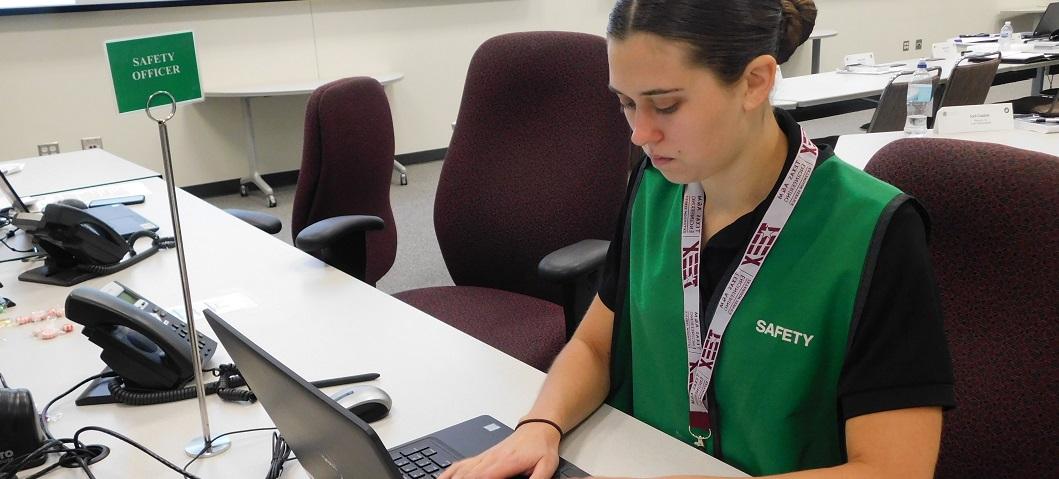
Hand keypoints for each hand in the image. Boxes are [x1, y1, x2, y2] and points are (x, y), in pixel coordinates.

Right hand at [438, 422, 561, 478]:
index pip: (481, 478)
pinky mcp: (483, 456)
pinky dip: (450, 471)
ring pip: (461, 470)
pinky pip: (461, 464)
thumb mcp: (546, 466)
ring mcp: (484, 456)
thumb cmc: (541, 447)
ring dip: (450, 478)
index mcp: (504, 463)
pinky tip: (443, 477)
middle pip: (466, 476)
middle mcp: (490, 459)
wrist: (538, 428)